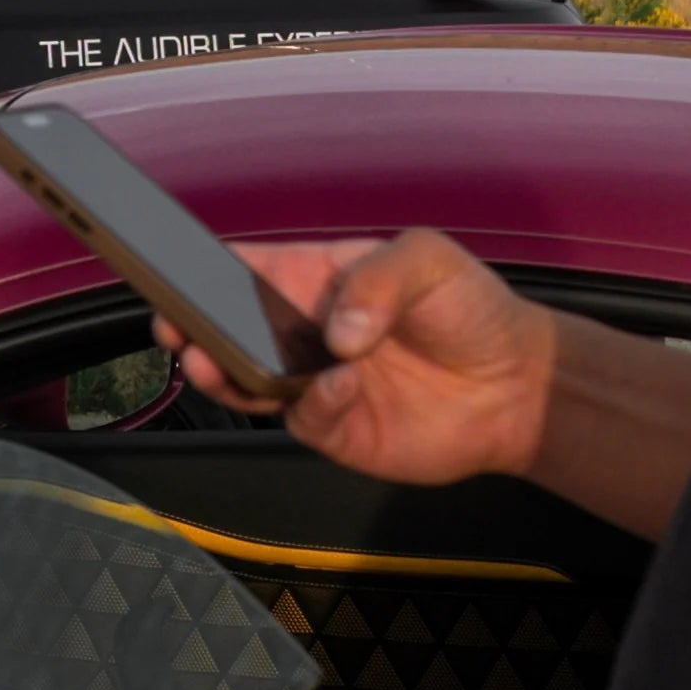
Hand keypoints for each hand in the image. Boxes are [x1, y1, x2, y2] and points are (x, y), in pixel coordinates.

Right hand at [169, 230, 557, 486]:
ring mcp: (311, 381)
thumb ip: (378, 279)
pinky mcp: (331, 428)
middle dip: (191, 329)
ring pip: (244, 381)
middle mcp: (302, 332)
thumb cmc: (473, 310)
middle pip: (226, 330)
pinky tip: (341, 385)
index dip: (202, 271)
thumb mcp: (431, 261)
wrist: (517, 387)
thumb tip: (335, 331)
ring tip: (211, 362)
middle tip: (174, 329)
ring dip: (223, 374)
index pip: (243, 270)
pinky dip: (314, 402)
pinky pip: (302, 417)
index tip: (173, 273)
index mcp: (313, 279)